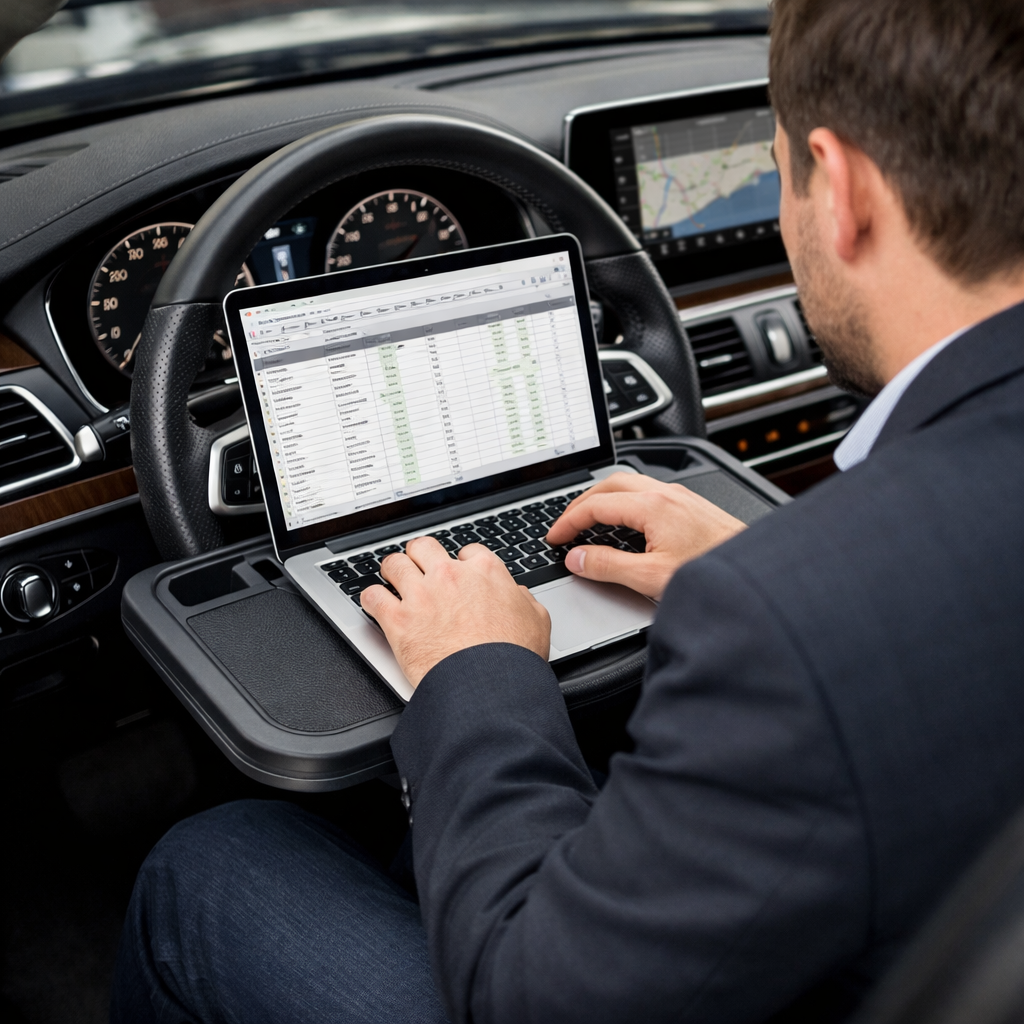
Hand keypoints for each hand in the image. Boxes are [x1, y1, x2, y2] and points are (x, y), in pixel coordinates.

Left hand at [360, 537, 551, 688]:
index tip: (457, 572)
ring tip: (391, 579)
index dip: (460, 562)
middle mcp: (450, 575)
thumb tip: (519, 595)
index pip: (466, 551)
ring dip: (392, 571)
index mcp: (485, 571)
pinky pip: (372, 596)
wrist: (488, 686)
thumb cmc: (513, 658)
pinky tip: (373, 603)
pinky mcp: (397, 619)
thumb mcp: (537, 621)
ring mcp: (421, 595)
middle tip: (418, 568)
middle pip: (424, 547)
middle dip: (420, 557)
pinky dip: (370, 599)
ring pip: (394, 564)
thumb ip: (524, 601)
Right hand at [546, 472, 746, 599]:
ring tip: (590, 520)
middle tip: (566, 523)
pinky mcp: (692, 507)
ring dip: (605, 499)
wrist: (756, 576)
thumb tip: (578, 558)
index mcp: (652, 506)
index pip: (596, 505)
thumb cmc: (714, 574)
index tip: (554, 537)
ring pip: (631, 485)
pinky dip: (626, 503)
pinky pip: (649, 493)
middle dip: (582, 502)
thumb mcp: (651, 577)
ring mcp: (681, 498)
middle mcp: (667, 494)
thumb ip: (609, 566)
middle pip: (611, 484)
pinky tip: (627, 523)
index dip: (568, 521)